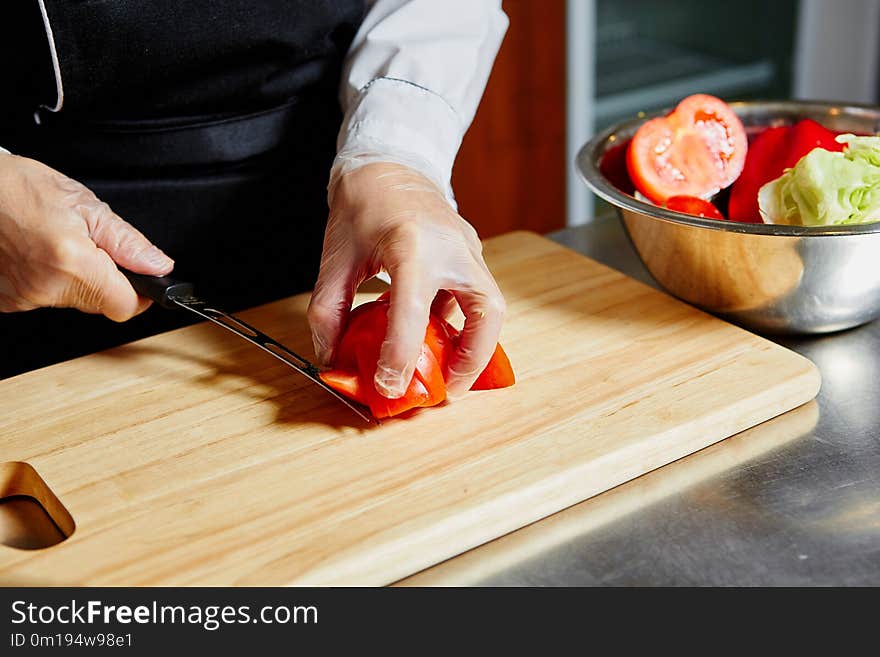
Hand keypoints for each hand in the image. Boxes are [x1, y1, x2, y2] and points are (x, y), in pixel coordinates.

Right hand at [0, 154, 172, 319]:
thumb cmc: (16, 188)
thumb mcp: (85, 204)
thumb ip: (128, 241)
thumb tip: (158, 265)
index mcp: (72, 263)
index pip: (125, 306)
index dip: (140, 293)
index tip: (141, 278)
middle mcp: (46, 287)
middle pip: (100, 303)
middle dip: (106, 279)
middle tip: (89, 246)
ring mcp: (23, 298)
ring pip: (74, 300)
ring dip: (76, 278)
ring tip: (58, 244)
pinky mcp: (7, 300)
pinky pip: (45, 297)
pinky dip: (49, 280)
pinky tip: (38, 254)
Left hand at [308, 162, 505, 398]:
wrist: (388, 163)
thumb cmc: (362, 203)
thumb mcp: (335, 256)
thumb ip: (329, 308)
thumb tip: (332, 354)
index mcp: (412, 245)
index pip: (413, 310)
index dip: (401, 355)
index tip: (390, 384)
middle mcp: (452, 249)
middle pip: (486, 311)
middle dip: (472, 359)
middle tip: (449, 391)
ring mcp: (468, 249)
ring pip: (491, 306)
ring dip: (476, 346)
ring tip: (450, 374)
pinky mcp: (471, 253)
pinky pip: (477, 296)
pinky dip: (464, 325)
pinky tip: (439, 339)